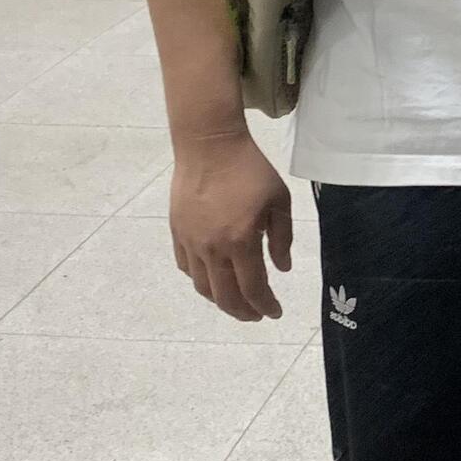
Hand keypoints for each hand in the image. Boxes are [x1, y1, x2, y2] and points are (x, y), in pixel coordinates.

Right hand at [170, 128, 292, 321]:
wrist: (209, 145)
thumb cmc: (250, 170)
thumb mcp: (280, 201)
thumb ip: (283, 238)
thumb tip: (281, 269)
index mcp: (241, 242)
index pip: (253, 288)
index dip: (266, 306)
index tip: (275, 312)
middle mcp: (212, 248)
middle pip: (225, 297)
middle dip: (243, 312)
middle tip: (256, 314)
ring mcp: (191, 242)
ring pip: (203, 287)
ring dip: (220, 301)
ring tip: (236, 301)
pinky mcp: (177, 232)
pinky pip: (186, 267)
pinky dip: (201, 280)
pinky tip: (213, 277)